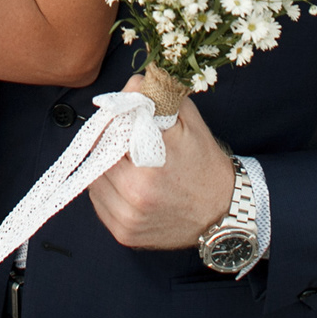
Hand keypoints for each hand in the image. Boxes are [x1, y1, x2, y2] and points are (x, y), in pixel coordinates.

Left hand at [88, 73, 236, 249]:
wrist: (223, 211)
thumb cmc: (204, 163)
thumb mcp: (187, 120)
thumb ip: (157, 96)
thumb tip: (132, 82)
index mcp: (151, 163)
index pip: (109, 131)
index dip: (112, 120)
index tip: (120, 116)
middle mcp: (137, 194)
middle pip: (98, 155)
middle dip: (108, 142)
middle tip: (124, 138)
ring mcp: (128, 219)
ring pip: (93, 179)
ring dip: (104, 166)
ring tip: (127, 162)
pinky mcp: (124, 235)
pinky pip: (98, 203)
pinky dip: (106, 189)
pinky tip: (126, 182)